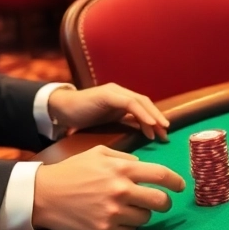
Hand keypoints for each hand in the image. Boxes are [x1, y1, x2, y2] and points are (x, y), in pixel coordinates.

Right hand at [32, 145, 184, 229]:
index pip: (161, 175)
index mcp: (122, 168)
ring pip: (145, 218)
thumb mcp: (98, 153)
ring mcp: (113, 213)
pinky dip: (127, 226)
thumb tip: (143, 165)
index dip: (176, 181)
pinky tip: (116, 218)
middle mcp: (120, 191)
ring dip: (142, 214)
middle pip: (160, 202)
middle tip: (162, 203)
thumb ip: (124, 157)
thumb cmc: (72, 171)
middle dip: (166, 203)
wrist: (44, 195)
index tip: (181, 185)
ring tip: (129, 208)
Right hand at [48, 84, 169, 141]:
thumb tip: (142, 136)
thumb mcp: (107, 123)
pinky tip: (150, 123)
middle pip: (146, 104)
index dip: (155, 121)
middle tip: (166, 134)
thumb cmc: (82, 118)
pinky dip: (142, 113)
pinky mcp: (108, 94)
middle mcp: (120, 93)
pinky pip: (129, 103)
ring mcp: (114, 92)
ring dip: (153, 115)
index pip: (144, 109)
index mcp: (121, 101)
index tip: (163, 137)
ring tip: (161, 129)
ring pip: (140, 101)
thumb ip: (124, 125)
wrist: (62, 110)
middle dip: (157, 119)